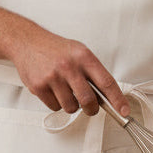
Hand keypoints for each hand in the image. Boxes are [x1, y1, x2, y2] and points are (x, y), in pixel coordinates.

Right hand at [9, 29, 129, 117]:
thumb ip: (92, 71)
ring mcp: (53, 77)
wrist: (28, 42)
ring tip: (67, 91)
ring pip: (71, 107)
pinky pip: (55, 107)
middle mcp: (69, 67)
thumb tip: (107, 95)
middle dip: (92, 109)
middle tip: (91, 108)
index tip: (124, 110)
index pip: (106, 82)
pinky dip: (57, 103)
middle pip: (88, 100)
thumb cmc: (56, 49)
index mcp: (84, 57)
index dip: (117, 99)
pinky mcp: (39, 87)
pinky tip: (54, 90)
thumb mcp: (79, 52)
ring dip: (72, 105)